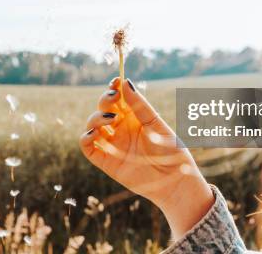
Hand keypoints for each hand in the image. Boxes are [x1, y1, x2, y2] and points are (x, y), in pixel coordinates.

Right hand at [79, 78, 213, 238]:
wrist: (175, 180)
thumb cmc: (171, 150)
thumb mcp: (155, 123)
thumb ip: (139, 104)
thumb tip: (125, 82)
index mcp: (134, 117)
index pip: (118, 98)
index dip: (113, 88)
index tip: (115, 81)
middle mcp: (121, 129)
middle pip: (103, 108)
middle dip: (105, 100)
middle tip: (114, 98)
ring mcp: (112, 144)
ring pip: (92, 125)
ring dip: (96, 117)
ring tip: (111, 119)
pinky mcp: (106, 161)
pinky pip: (88, 147)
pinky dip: (86, 137)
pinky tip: (95, 134)